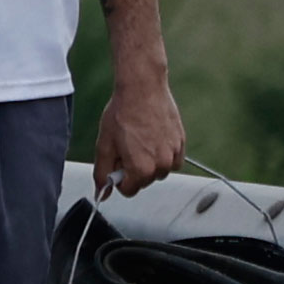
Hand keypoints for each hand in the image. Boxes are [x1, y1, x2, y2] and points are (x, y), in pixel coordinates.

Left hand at [97, 70, 186, 197]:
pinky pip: (172, 160)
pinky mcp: (182, 144)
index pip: (129, 190)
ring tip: (138, 140)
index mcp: (141, 168)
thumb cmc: (122, 114)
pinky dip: (162, 154)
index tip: (116, 162)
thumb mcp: (104, 145)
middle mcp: (162, 165)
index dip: (118, 178)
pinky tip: (152, 138)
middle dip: (133, 169)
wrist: (143, 90)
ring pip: (158, 171)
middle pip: (144, 181)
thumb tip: (102, 193)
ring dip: (148, 162)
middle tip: (125, 146)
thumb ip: (102, 172)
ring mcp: (174, 154)